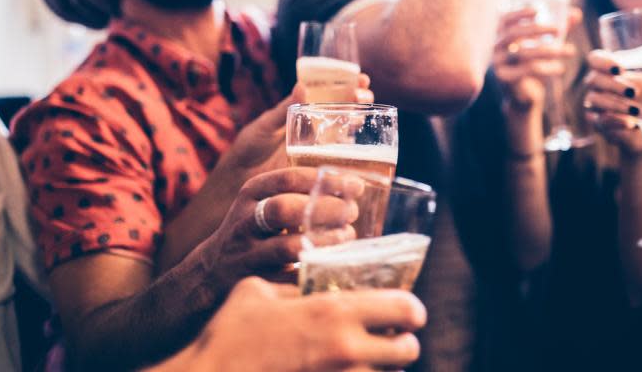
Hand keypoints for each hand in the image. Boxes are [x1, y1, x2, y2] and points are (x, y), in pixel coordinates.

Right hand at [153, 278, 425, 370]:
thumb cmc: (229, 333)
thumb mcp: (258, 291)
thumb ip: (290, 283)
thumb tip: (301, 278)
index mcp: (334, 312)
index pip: (406, 308)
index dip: (411, 308)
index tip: (405, 308)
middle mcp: (347, 349)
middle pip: (409, 351)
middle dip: (404, 342)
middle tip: (390, 335)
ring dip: (384, 364)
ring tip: (365, 354)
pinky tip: (344, 369)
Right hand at [197, 167, 359, 284]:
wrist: (213, 270)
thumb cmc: (252, 229)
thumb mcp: (262, 199)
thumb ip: (296, 188)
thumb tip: (349, 180)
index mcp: (251, 193)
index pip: (288, 178)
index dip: (324, 180)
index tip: (354, 185)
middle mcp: (246, 221)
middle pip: (285, 209)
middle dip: (325, 209)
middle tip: (352, 211)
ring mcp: (248, 254)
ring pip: (287, 247)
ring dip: (324, 241)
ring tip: (348, 236)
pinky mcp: (256, 281)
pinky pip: (290, 279)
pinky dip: (315, 270)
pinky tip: (335, 263)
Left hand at [212, 73, 373, 186]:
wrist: (239, 183)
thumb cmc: (248, 150)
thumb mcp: (265, 126)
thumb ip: (283, 110)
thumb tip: (302, 85)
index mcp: (303, 114)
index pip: (330, 95)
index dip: (348, 84)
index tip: (360, 77)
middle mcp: (316, 130)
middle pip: (347, 111)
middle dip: (361, 100)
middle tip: (364, 94)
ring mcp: (320, 150)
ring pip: (348, 133)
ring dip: (360, 122)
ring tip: (363, 115)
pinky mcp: (319, 170)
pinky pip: (341, 160)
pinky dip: (355, 154)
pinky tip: (362, 149)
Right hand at [493, 7, 580, 113]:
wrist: (524, 99)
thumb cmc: (534, 69)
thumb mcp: (545, 47)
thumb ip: (558, 31)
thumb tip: (577, 14)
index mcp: (502, 38)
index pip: (505, 20)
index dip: (519, 13)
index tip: (538, 10)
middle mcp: (496, 49)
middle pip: (514, 33)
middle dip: (538, 29)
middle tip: (559, 30)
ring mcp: (498, 64)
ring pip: (524, 53)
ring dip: (549, 50)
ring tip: (570, 51)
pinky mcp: (505, 79)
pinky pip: (527, 70)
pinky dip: (547, 68)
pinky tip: (561, 69)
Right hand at [583, 48, 641, 154]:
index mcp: (611, 72)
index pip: (595, 59)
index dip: (603, 61)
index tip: (620, 68)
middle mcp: (598, 87)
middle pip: (593, 79)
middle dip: (613, 85)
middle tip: (634, 91)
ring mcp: (596, 106)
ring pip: (595, 101)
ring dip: (616, 104)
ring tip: (638, 111)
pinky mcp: (598, 124)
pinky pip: (601, 121)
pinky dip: (616, 121)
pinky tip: (631, 124)